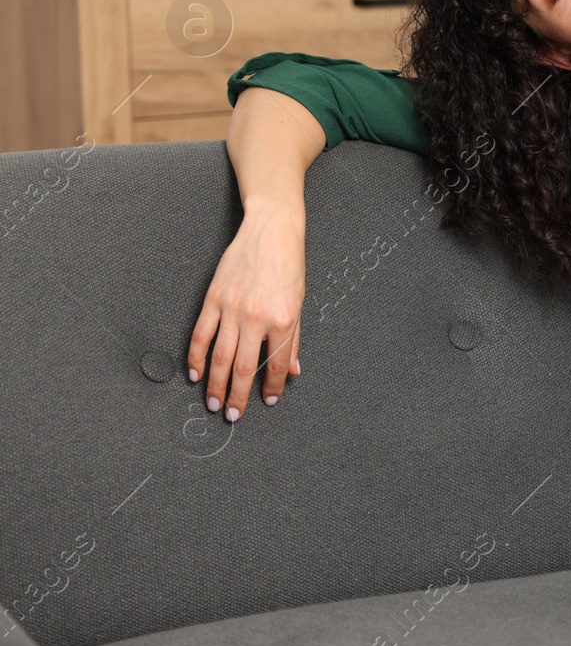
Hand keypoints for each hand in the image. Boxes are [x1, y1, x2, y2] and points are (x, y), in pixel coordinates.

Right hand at [187, 202, 305, 422]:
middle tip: (231, 414)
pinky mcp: (213, 299)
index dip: (271, 387)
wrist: (272, 231)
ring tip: (212, 402)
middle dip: (236, 396)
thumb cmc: (289, 266)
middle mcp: (256, 317)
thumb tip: (292, 370)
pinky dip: (196, 357)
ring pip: (219, 357)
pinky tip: (195, 373)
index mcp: (284, 320)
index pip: (275, 365)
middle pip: (242, 367)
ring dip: (214, 384)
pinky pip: (201, 334)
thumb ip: (294, 340)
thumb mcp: (300, 303)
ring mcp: (232, 308)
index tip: (267, 400)